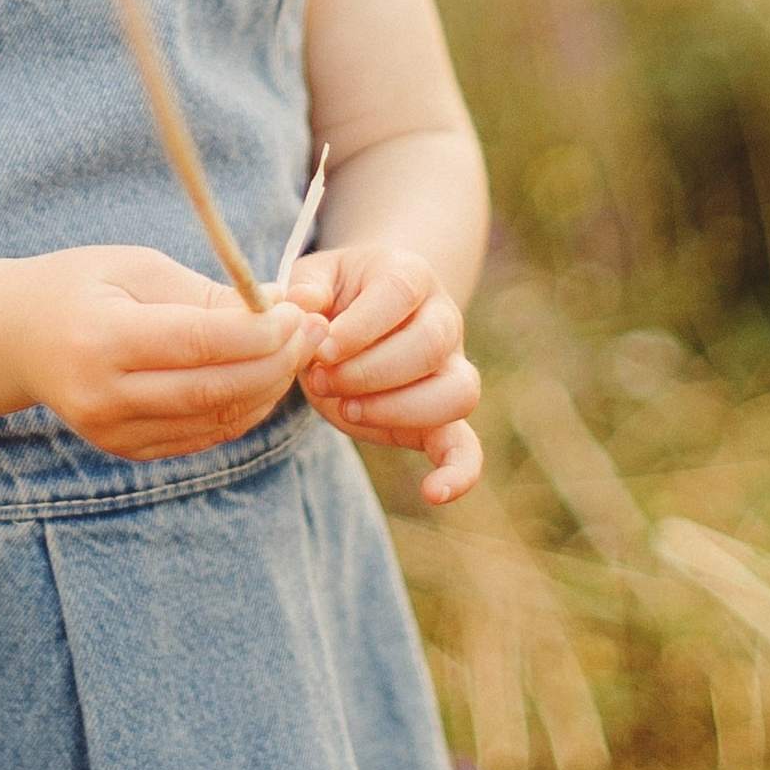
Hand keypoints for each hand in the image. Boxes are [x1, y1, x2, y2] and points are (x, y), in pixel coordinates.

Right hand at [17, 247, 317, 462]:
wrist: (17, 337)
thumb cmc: (83, 285)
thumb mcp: (138, 268)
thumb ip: (208, 294)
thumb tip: (286, 308)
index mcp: (101, 339)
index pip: (199, 343)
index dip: (261, 332)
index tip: (300, 313)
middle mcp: (103, 395)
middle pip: (214, 388)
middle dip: (277, 362)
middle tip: (314, 333)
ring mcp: (112, 431)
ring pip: (216, 419)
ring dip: (269, 388)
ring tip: (296, 351)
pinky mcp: (126, 450)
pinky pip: (203, 436)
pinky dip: (244, 409)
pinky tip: (264, 378)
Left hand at [283, 245, 482, 506]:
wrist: (358, 318)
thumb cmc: (334, 298)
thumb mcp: (315, 279)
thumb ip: (305, 288)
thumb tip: (302, 308)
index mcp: (409, 276)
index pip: (399, 295)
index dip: (359, 326)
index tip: (321, 348)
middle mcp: (442, 319)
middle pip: (429, 345)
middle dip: (367, 371)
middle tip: (321, 378)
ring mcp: (450, 370)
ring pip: (456, 393)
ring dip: (396, 409)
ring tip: (346, 408)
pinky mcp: (442, 418)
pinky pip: (466, 448)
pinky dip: (458, 472)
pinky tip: (433, 493)